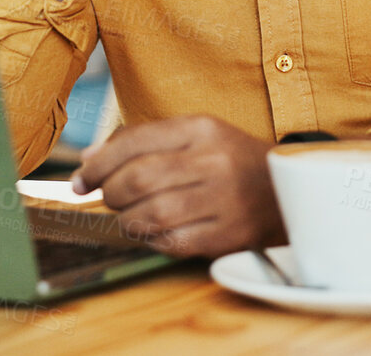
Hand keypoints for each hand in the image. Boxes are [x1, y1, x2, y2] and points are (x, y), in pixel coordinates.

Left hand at [71, 115, 281, 257]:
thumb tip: (89, 158)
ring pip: (150, 214)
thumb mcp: (195, 134)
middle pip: (138, 179)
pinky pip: (171, 242)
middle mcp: (213, 161)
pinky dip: (150, 240)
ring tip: (127, 215)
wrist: (288, 191)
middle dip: (109, 192)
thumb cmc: (230, 160)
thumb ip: (142, 140)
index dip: (98, 164)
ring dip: (126, 219)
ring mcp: (222, 200)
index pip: (134, 142)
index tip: (82, 178)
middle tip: (106, 197)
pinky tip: (150, 232)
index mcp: (202, 129)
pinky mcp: (226, 235)